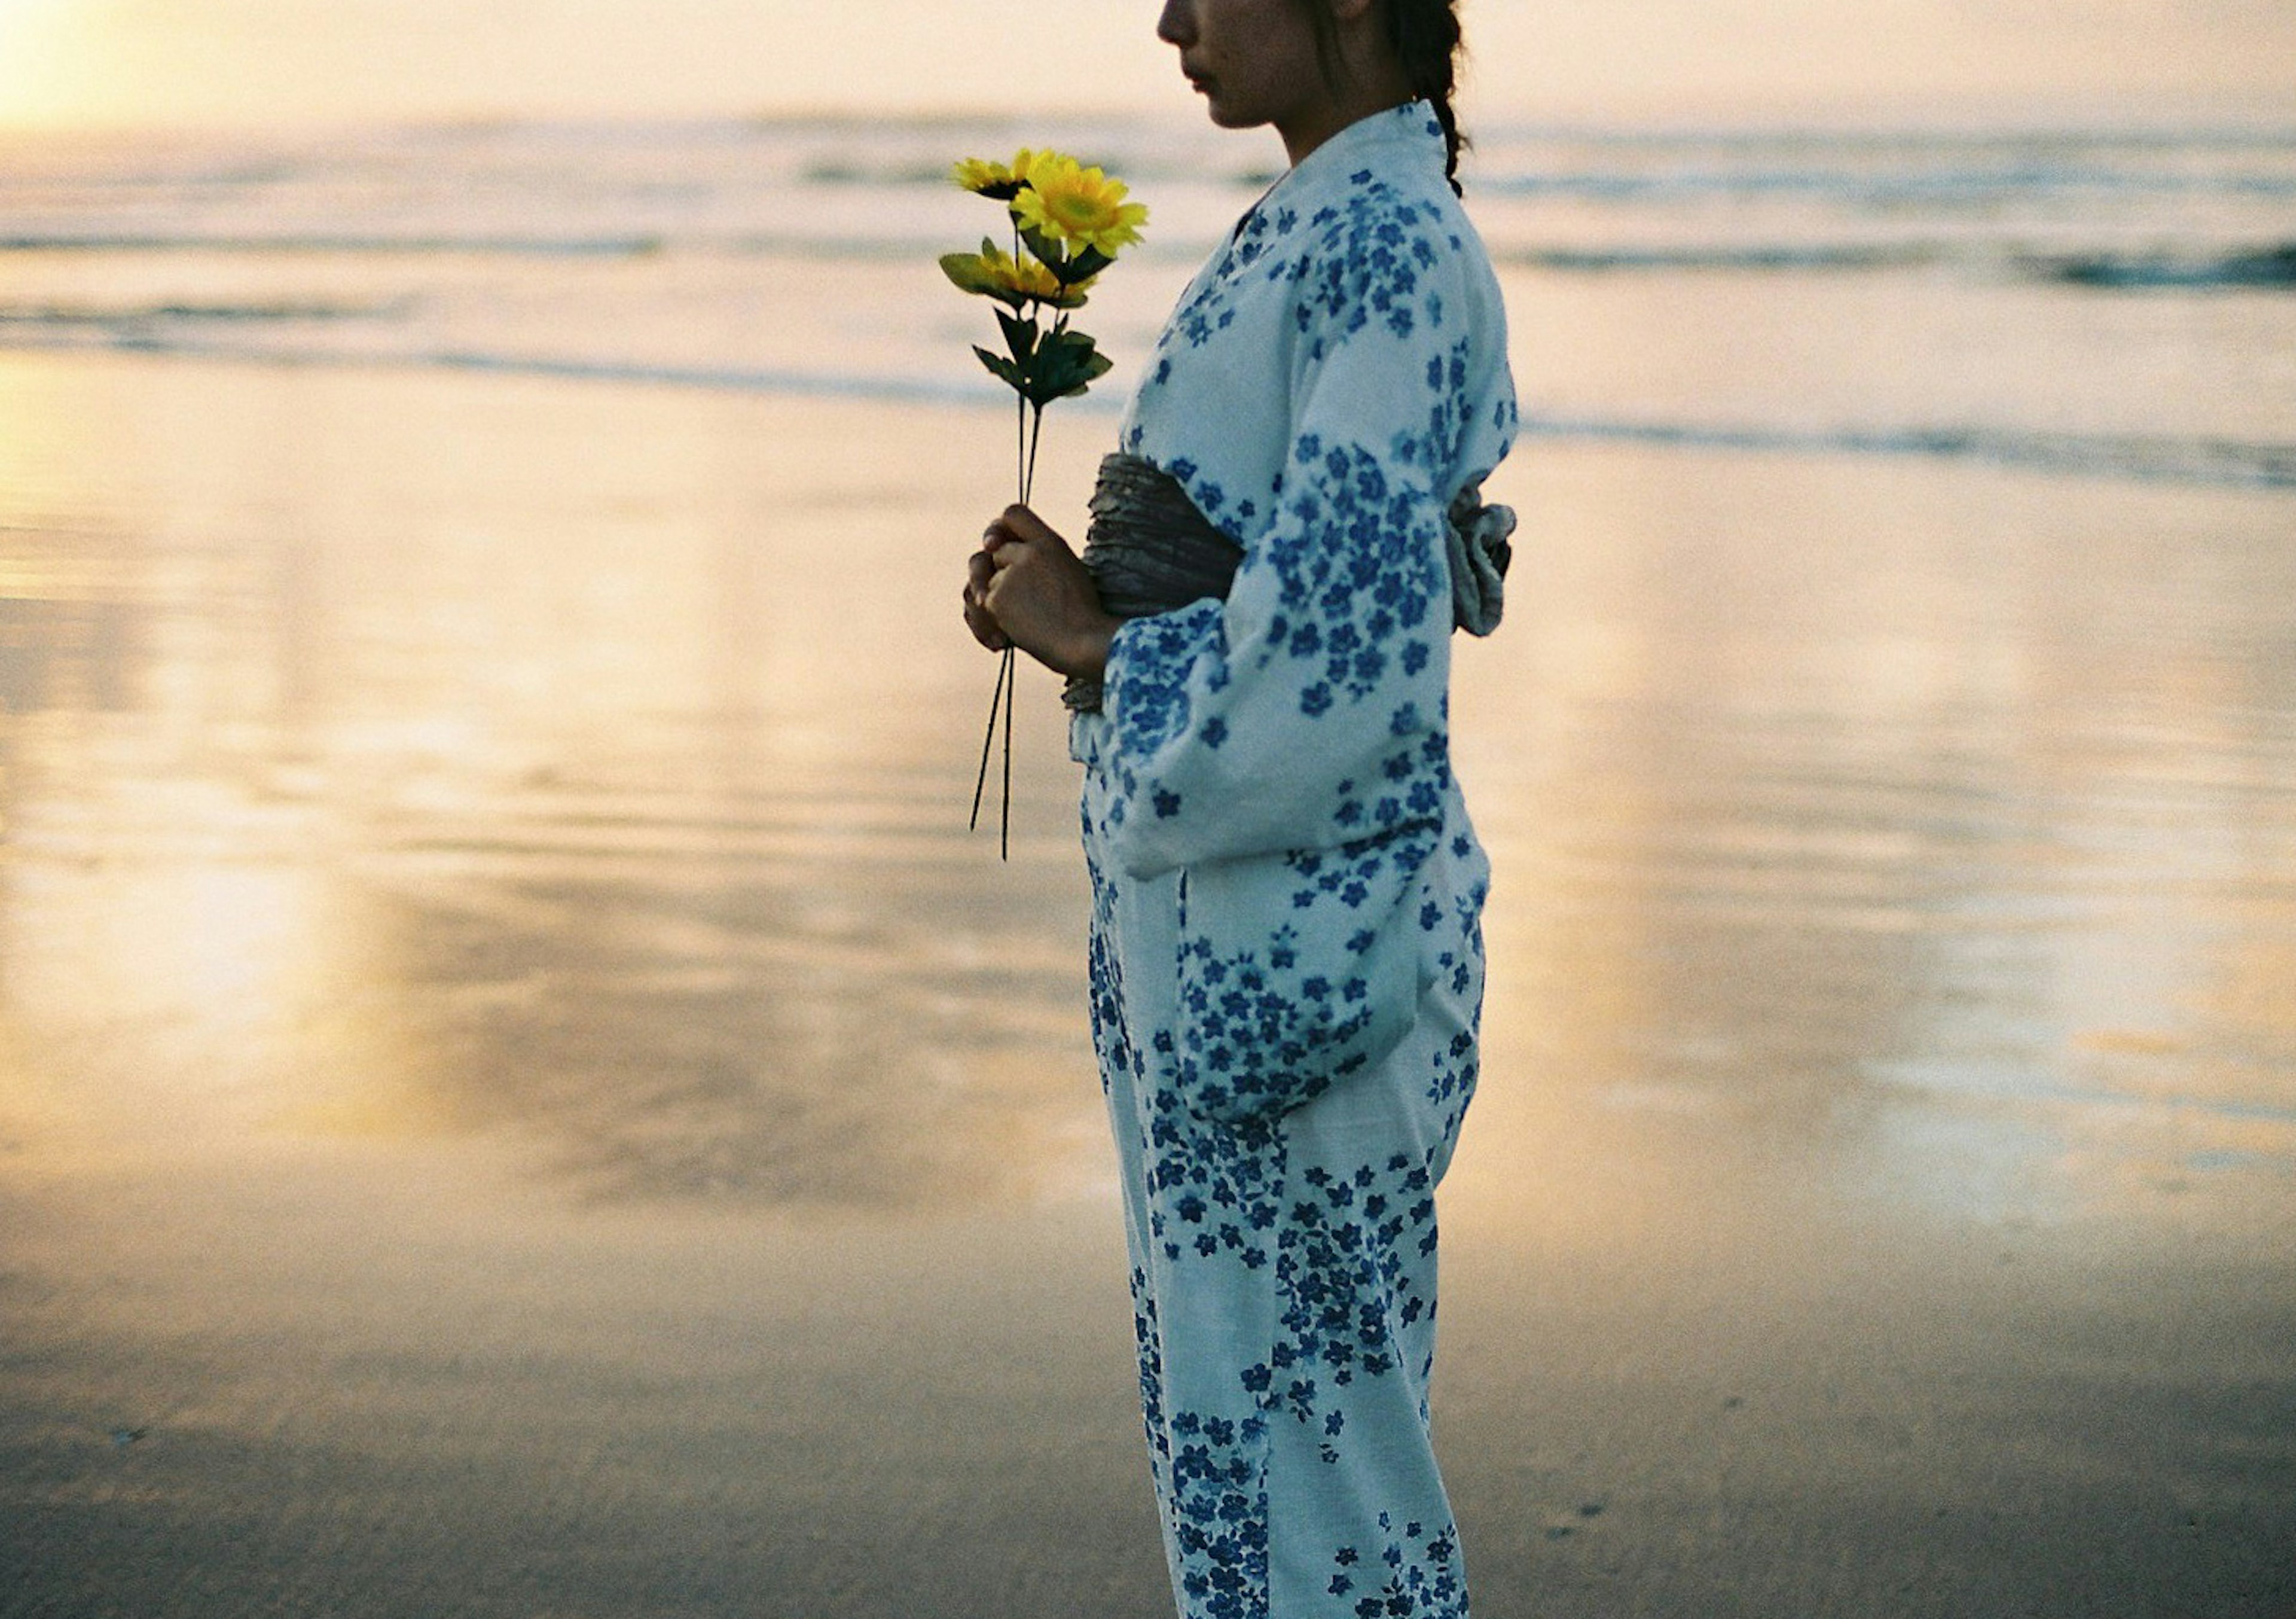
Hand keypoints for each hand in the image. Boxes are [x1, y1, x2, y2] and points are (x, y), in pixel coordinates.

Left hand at [962, 504, 1118, 679]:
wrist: (1083, 643)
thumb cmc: (1082, 616)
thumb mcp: (1068, 571)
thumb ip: (1039, 557)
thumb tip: (1000, 551)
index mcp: (1050, 543)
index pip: (1013, 513)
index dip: (999, 528)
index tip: (996, 545)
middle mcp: (1028, 552)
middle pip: (995, 551)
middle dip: (999, 574)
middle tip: (1019, 600)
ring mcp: (1010, 575)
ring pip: (986, 580)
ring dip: (995, 598)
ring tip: (1019, 619)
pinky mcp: (995, 598)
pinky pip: (981, 605)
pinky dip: (988, 621)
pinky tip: (1006, 637)